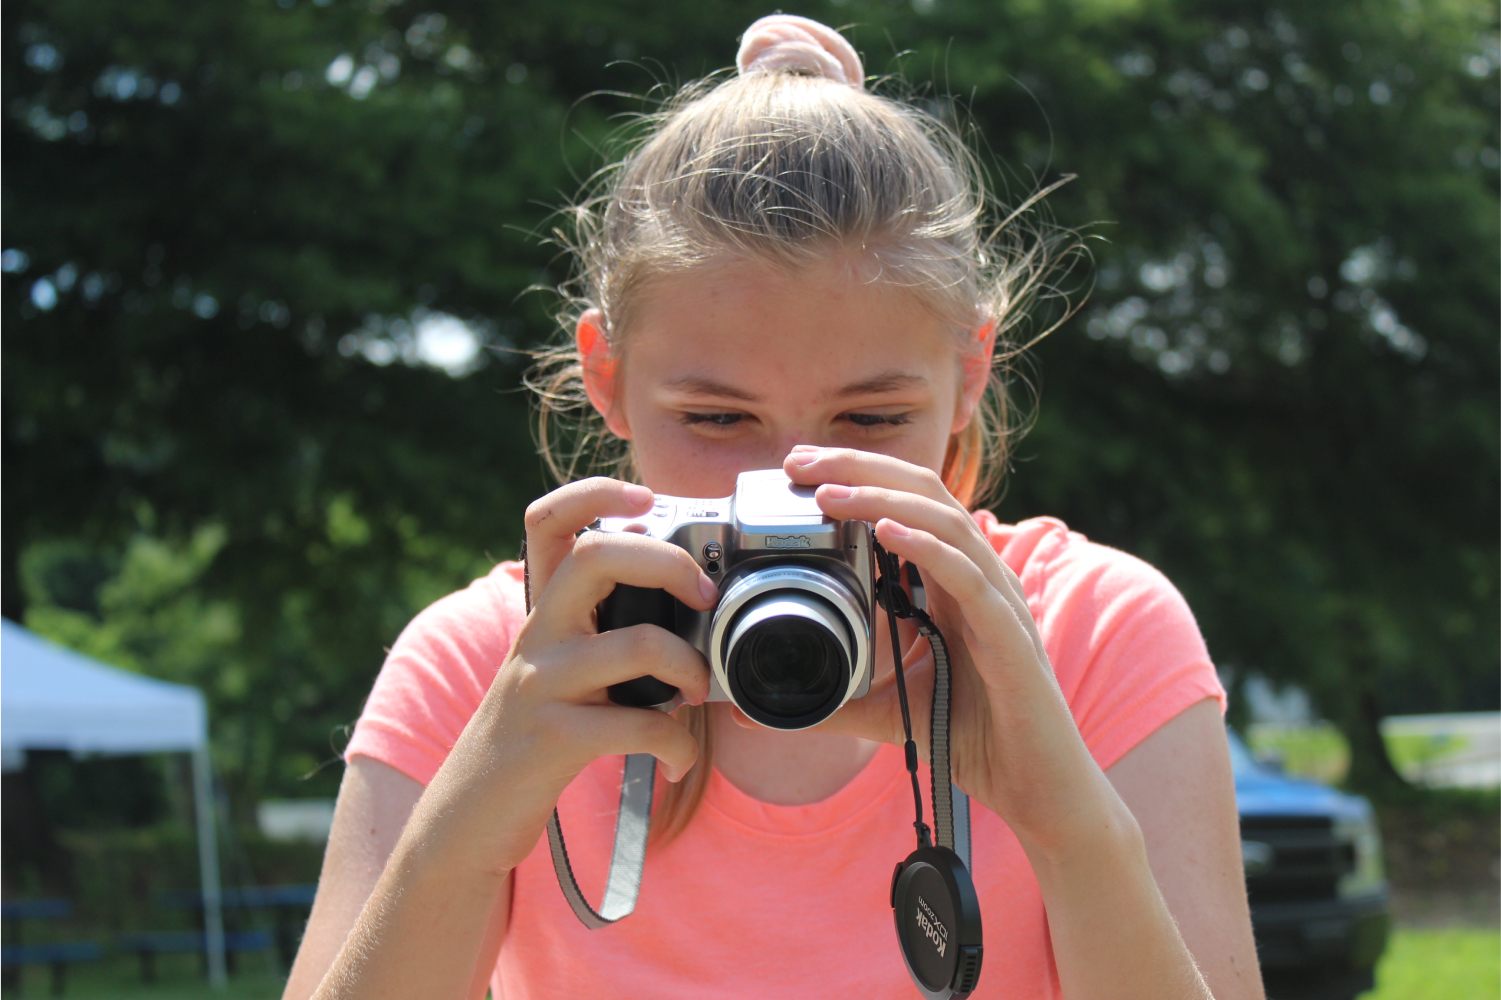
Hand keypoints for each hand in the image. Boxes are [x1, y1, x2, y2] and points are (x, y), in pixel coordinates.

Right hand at [418, 478, 718, 876]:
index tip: (645, 496)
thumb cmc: (538, 735)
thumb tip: (693, 605)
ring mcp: (542, 684)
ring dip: (689, 667)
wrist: (468, 815)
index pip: (548, 521)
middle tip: (704, 596)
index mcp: (544, 610)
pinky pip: (639, 725)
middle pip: (598, 556)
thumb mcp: (560, 669)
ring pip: (637, 644)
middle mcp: (538, 634)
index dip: (595, 492)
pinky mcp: (553, 738)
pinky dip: (677, 745)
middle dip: (669, 562)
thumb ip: (603, 631)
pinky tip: (678, 761)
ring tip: (697, 692)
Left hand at [782, 446, 1114, 855]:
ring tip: (829, 493)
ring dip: (882, 499)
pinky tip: (888, 531)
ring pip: (945, 522)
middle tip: (799, 461)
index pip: (905, 505)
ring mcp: (998, 601)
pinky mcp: (1010, 634)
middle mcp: (978, 578)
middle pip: (923, 493)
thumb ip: (830, 702)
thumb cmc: (974, 740)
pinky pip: (969, 577)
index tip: (796, 472)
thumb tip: (757, 708)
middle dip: (859, 469)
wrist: (1036, 790)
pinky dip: (928, 548)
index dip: (856, 478)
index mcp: (951, 583)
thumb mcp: (885, 713)